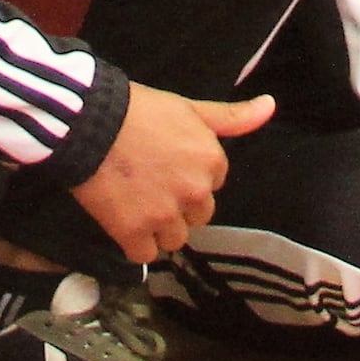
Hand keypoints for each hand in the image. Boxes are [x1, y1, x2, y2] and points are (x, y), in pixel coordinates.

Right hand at [68, 84, 272, 262]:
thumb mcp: (188, 107)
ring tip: (135, 202)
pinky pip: (145, 255)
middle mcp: (194, 192)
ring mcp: (164, 215)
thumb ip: (232, 117)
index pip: (213, 184)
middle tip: (150, 183)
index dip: (189, 175)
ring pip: (174, 239)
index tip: (166, 163)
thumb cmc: (138, 110)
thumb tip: (271, 105)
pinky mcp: (133, 234)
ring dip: (158, 228)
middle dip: (178, 205)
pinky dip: (134, 243)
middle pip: (198, 215)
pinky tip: (122, 220)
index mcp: (211, 161)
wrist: (88, 123)